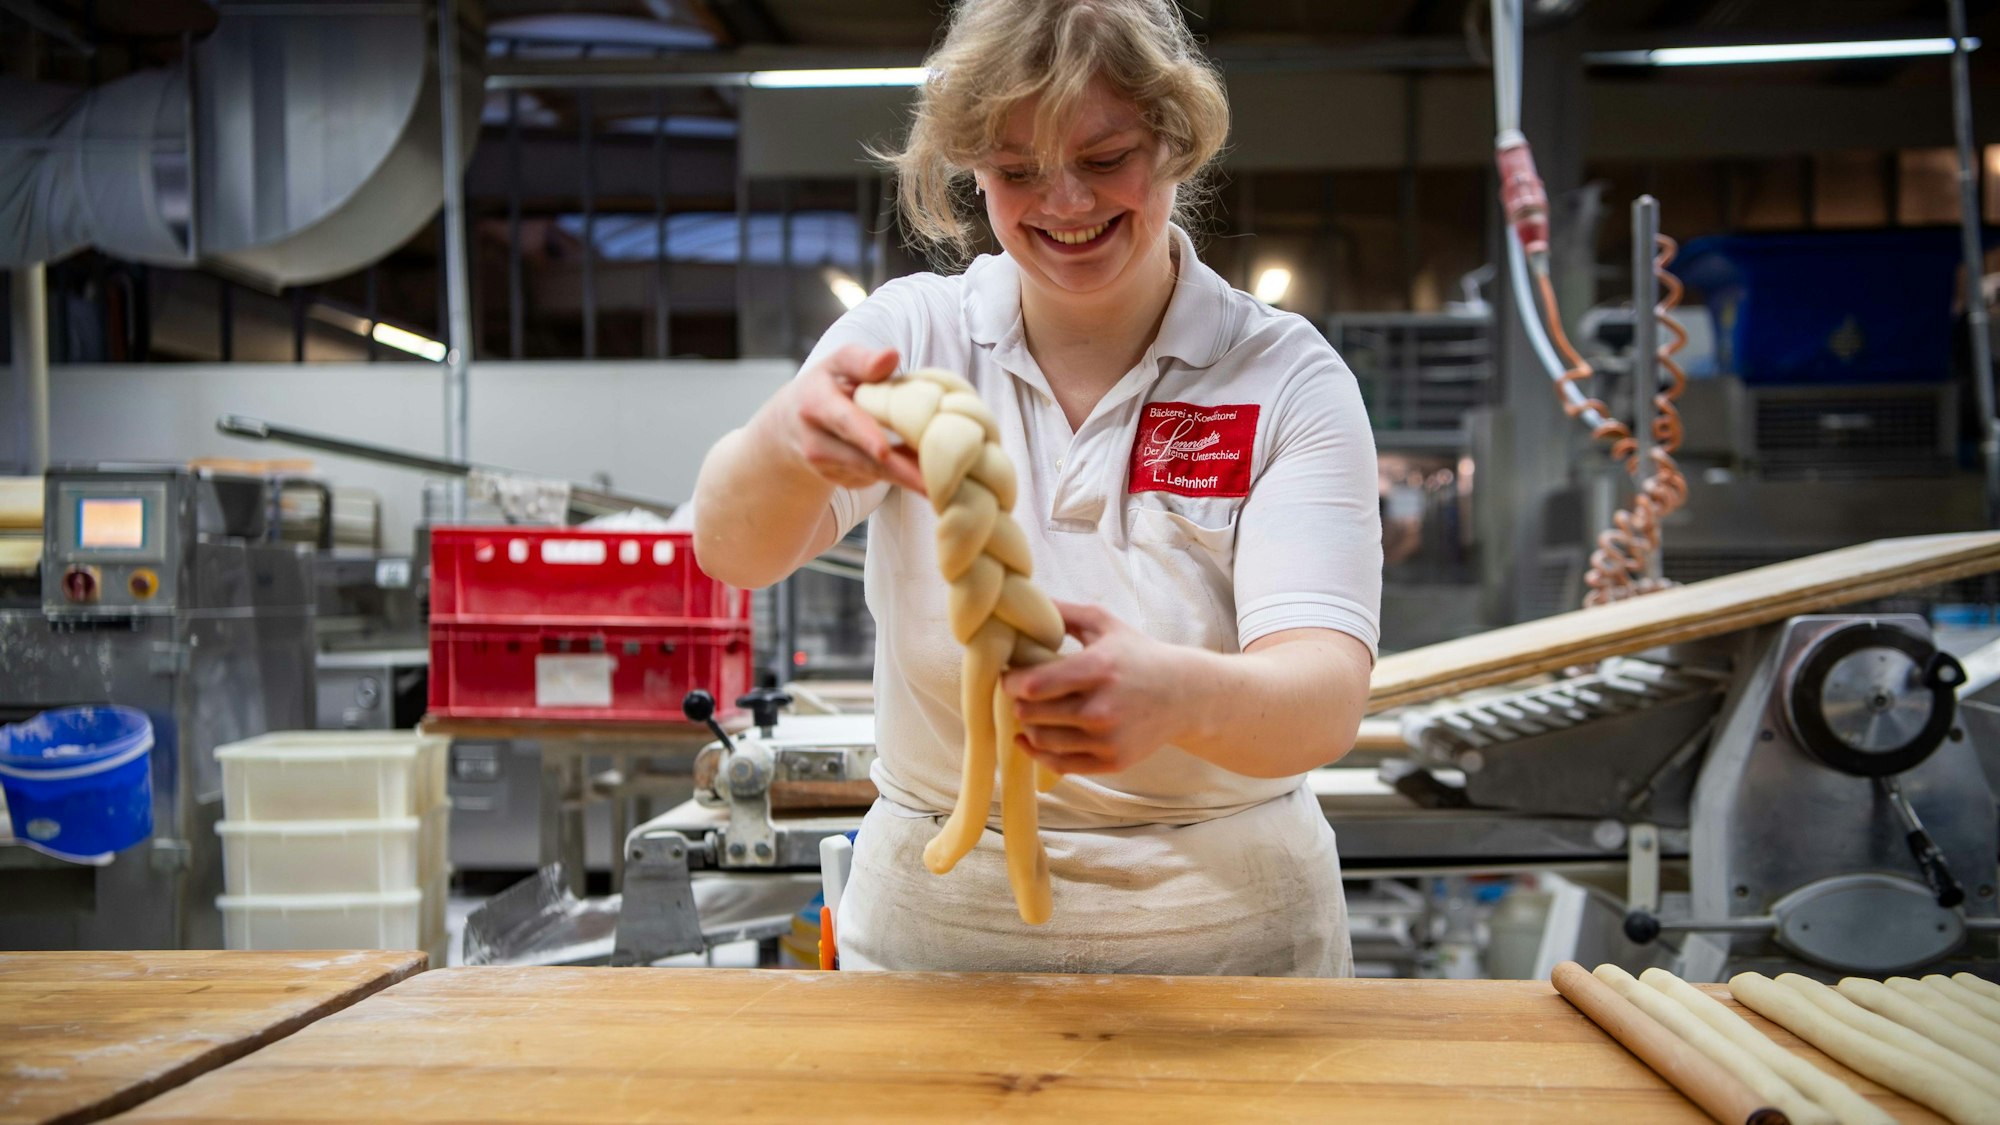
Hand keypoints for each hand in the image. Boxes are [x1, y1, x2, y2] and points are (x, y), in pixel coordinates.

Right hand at [770, 344, 925, 494]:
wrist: (791, 425)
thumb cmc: (827, 385)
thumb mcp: (838, 365)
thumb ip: (863, 361)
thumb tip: (891, 355)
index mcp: (816, 403)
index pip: (843, 420)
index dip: (864, 435)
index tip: (884, 451)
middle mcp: (815, 440)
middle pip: (861, 457)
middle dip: (897, 470)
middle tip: (928, 482)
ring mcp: (826, 467)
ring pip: (872, 473)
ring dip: (907, 478)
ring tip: (939, 484)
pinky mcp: (840, 480)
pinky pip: (874, 479)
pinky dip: (901, 477)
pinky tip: (925, 475)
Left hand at [1000, 601, 1195, 775]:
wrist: (1184, 694)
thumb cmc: (1138, 655)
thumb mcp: (1106, 625)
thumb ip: (1064, 613)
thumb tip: (1024, 602)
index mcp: (1098, 669)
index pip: (1035, 685)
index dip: (1011, 682)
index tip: (1007, 675)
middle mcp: (1102, 708)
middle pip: (1032, 714)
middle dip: (1018, 702)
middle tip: (1018, 694)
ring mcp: (1108, 739)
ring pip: (1042, 740)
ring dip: (1028, 726)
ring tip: (1030, 712)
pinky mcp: (1113, 762)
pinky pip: (1060, 764)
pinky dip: (1038, 753)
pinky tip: (1028, 739)